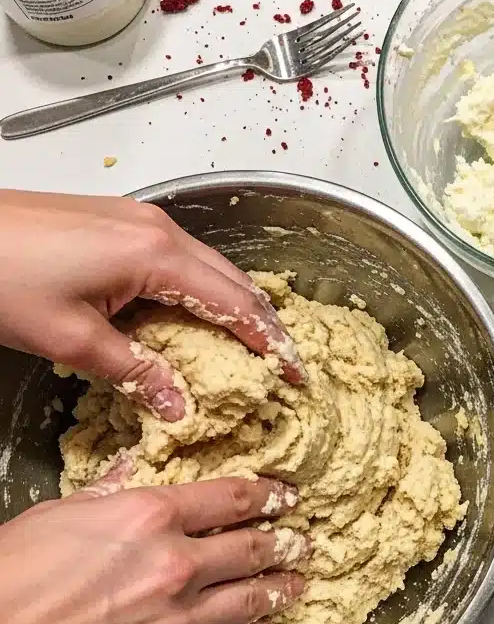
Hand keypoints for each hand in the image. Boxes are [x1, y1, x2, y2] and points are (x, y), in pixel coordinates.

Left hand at [0, 189, 304, 421]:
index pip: (237, 304)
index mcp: (156, 255)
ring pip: (211, 266)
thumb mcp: (70, 340)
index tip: (293, 372)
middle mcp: (158, 229)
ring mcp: (139, 219)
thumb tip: (178, 404)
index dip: (271, 342)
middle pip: (235, 279)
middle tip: (280, 364)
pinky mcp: (119, 220)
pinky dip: (202, 289)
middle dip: (264, 322)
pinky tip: (195, 315)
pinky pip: (182, 258)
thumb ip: (136, 371)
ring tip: (248, 346)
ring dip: (234, 305)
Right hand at [0, 472, 307, 623]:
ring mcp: (176, 619)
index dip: (267, 495)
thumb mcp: (59, 515)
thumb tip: (129, 477)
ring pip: (249, 600)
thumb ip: (108, 496)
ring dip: (279, 590)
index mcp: (150, 516)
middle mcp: (175, 564)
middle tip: (301, 542)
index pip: (231, 498)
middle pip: (252, 549)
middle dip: (285, 544)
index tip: (285, 496)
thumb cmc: (7, 580)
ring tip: (296, 584)